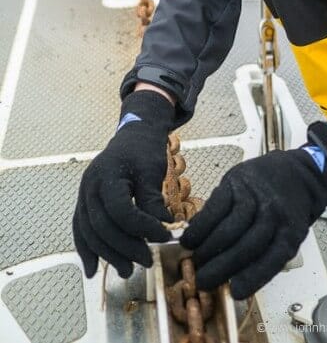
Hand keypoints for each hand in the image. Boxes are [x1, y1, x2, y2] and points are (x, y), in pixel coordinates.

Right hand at [73, 90, 174, 277]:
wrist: (133, 136)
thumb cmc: (144, 151)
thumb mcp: (152, 170)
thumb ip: (152, 200)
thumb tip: (162, 228)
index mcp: (107, 174)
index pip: (121, 211)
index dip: (142, 228)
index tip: (164, 237)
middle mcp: (90, 186)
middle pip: (102, 226)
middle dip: (125, 248)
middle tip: (147, 261)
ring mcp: (83, 195)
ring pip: (89, 232)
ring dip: (107, 255)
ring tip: (127, 271)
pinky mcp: (84, 203)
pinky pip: (81, 230)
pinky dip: (87, 250)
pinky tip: (93, 269)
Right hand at [180, 149, 326, 298]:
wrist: (298, 172)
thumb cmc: (289, 210)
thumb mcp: (290, 232)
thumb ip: (268, 251)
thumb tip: (234, 276)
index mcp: (291, 231)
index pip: (272, 259)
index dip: (253, 277)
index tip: (235, 292)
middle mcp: (274, 213)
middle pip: (246, 245)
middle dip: (222, 268)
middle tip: (203, 281)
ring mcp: (254, 195)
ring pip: (229, 227)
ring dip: (208, 249)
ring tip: (195, 261)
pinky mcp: (236, 181)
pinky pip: (215, 206)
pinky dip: (200, 225)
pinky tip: (191, 238)